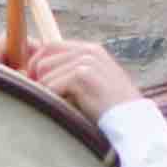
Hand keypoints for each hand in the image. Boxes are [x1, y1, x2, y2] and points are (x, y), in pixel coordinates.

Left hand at [20, 38, 142, 119]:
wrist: (132, 120)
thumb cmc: (109, 107)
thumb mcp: (89, 83)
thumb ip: (68, 71)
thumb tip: (38, 64)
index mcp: (90, 50)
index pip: (50, 46)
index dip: (36, 63)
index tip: (34, 82)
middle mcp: (88, 51)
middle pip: (44, 57)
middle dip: (36, 78)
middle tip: (42, 96)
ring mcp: (86, 61)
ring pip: (45, 72)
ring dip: (47, 92)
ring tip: (63, 104)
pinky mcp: (83, 75)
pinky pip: (52, 85)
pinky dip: (53, 99)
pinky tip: (67, 108)